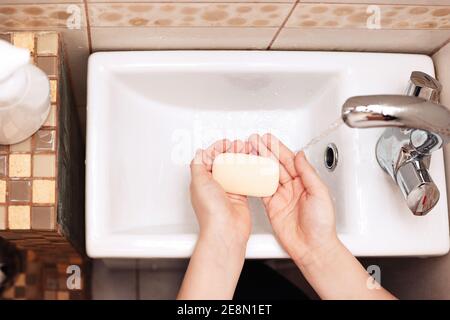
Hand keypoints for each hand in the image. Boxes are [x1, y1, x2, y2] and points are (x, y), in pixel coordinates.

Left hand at [190, 139, 251, 247]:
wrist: (226, 230)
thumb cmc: (211, 211)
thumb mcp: (198, 181)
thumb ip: (198, 164)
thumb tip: (200, 152)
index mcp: (202, 180)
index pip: (210, 158)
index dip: (218, 148)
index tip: (227, 143)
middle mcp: (214, 185)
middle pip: (224, 162)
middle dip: (232, 151)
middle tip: (240, 145)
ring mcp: (228, 191)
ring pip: (236, 169)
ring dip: (242, 159)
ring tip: (248, 152)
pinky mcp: (240, 196)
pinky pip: (246, 180)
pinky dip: (250, 171)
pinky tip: (253, 166)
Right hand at [248, 133, 337, 265]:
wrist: (313, 247)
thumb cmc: (321, 225)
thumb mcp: (319, 193)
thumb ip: (307, 173)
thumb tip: (300, 155)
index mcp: (305, 182)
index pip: (289, 160)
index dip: (278, 148)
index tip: (268, 139)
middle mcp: (292, 187)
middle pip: (276, 165)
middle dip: (265, 151)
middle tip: (254, 140)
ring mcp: (281, 197)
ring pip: (267, 175)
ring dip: (258, 163)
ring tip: (248, 151)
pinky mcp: (272, 207)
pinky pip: (261, 191)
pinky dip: (254, 181)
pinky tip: (248, 172)